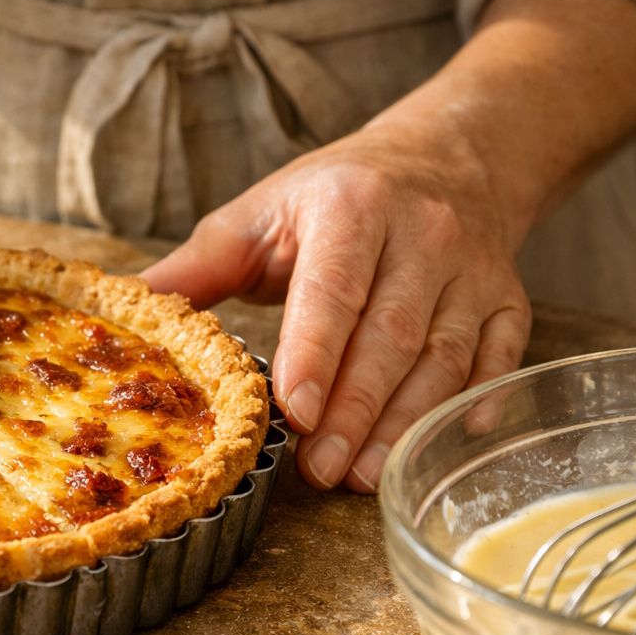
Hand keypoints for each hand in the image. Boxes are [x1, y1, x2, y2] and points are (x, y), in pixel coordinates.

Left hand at [141, 116, 532, 492]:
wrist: (447, 157)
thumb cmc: (335, 195)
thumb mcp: (260, 213)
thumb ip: (196, 267)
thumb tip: (126, 308)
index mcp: (352, 206)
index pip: (334, 288)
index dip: (315, 351)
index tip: (292, 408)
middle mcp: (423, 235)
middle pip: (390, 335)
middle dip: (353, 409)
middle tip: (316, 468)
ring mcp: (474, 272)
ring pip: (443, 359)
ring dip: (401, 425)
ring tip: (357, 477)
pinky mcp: (509, 302)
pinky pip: (495, 364)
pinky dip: (462, 412)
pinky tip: (425, 452)